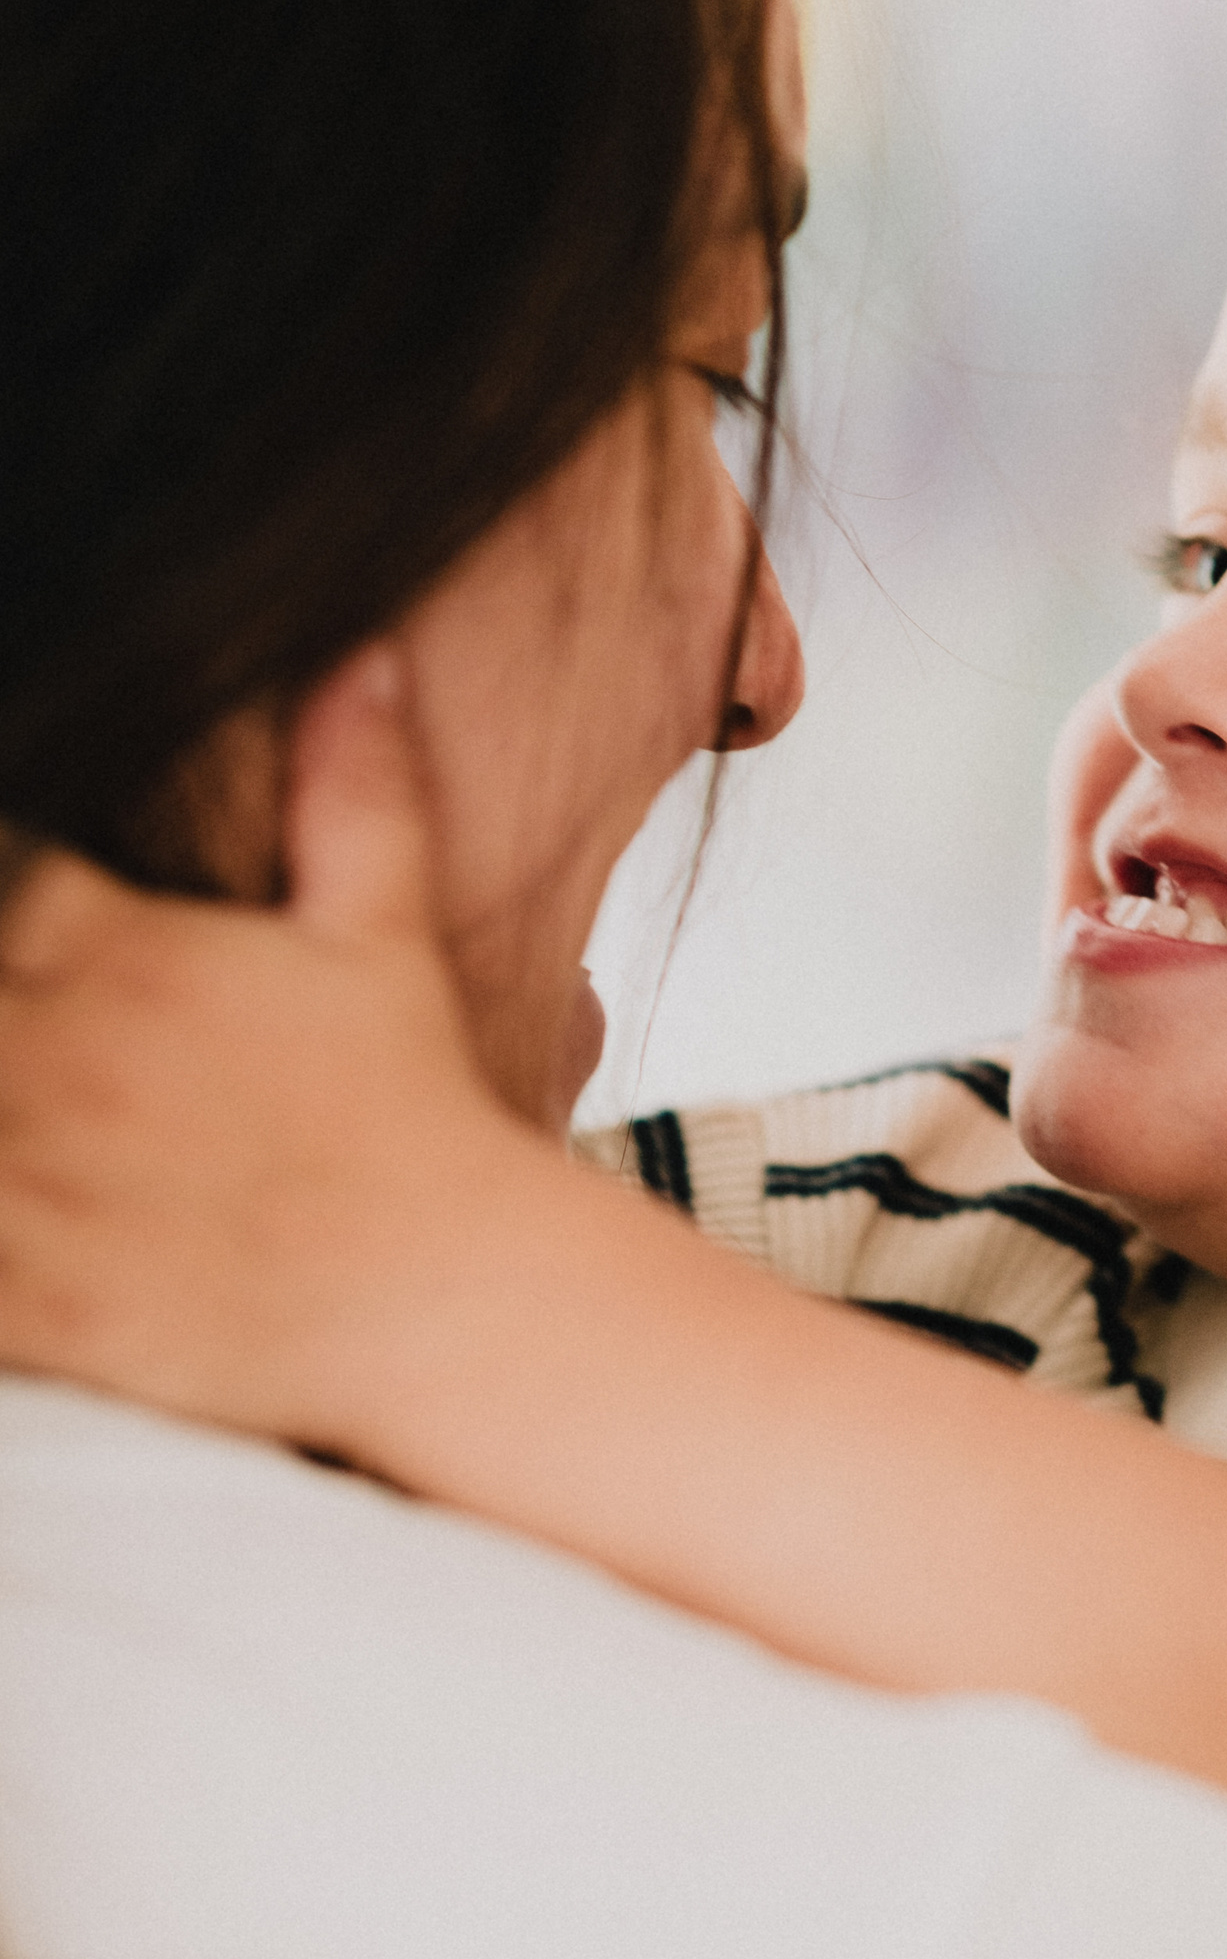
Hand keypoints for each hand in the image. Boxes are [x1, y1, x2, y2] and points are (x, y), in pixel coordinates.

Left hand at [0, 650, 556, 1450]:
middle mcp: (61, 1055)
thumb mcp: (381, 939)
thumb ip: (355, 791)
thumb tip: (358, 658)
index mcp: (119, 953)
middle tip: (23, 1034)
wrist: (449, 1294)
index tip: (27, 937)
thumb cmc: (411, 1124)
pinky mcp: (32, 1299)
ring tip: (18, 1105)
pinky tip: (16, 1201)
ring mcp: (37, 1182)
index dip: (3, 885)